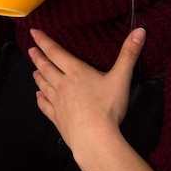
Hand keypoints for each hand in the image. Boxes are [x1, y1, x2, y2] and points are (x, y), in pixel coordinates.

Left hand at [28, 28, 145, 150]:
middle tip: (31, 49)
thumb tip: (139, 31)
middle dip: (38, 57)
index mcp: (76, 72)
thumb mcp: (121, 77)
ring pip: (44, 85)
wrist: (94, 139)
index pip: (55, 52)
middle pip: (46, 67)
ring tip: (34, 71)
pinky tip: (38, 96)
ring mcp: (58, 103)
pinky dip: (41, 99)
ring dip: (38, 76)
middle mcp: (63, 85)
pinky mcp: (58, 119)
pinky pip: (45, 106)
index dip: (43, 41)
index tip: (34, 32)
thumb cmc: (107, 108)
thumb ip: (129, 54)